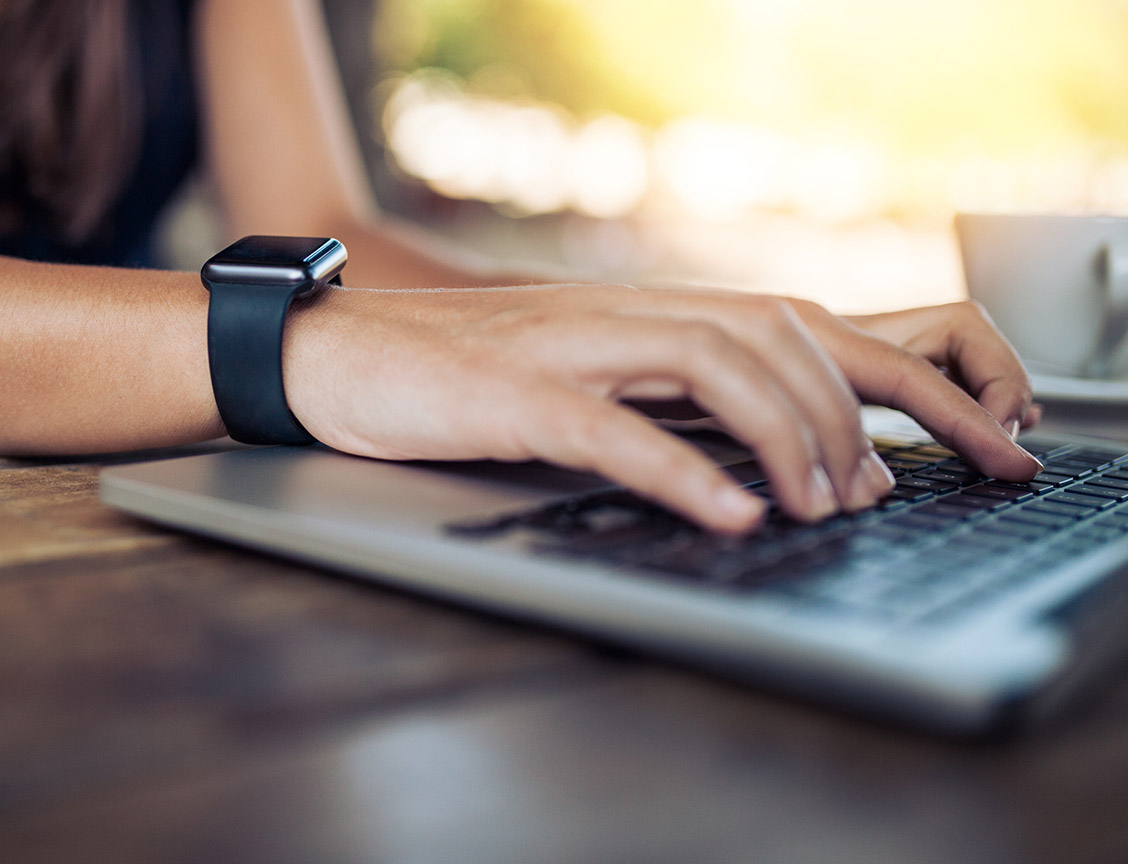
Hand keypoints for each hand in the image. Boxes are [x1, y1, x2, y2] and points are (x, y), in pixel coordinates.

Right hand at [283, 285, 1040, 533]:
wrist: (331, 352)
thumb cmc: (445, 378)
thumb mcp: (568, 380)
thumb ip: (650, 399)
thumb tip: (738, 459)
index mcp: (636, 313)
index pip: (783, 320)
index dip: (866, 376)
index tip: (911, 448)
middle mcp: (615, 314)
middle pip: (771, 334)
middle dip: (844, 413)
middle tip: (865, 496)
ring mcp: (564, 348)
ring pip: (713, 363)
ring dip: (784, 435)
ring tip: (817, 503)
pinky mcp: (510, 395)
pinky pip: (614, 425)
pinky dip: (682, 469)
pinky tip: (729, 511)